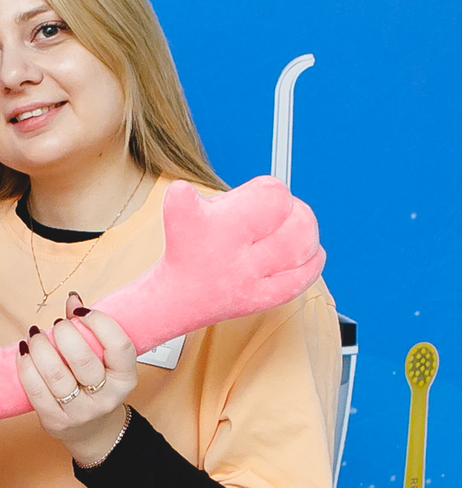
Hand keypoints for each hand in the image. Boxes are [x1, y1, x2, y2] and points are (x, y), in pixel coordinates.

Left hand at [17, 295, 136, 464]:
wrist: (91, 430)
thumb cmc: (95, 386)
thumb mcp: (103, 360)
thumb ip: (89, 329)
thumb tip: (72, 298)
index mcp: (125, 378)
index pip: (119, 345)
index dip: (99, 322)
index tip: (80, 311)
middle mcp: (107, 397)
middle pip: (83, 359)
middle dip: (64, 334)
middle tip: (56, 325)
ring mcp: (81, 412)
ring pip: (56, 375)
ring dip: (40, 347)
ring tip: (34, 335)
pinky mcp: (56, 421)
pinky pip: (36, 391)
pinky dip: (26, 367)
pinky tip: (23, 353)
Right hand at [94, 176, 322, 356]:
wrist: (176, 299)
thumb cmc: (186, 249)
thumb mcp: (179, 209)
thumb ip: (209, 193)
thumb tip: (266, 193)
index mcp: (215, 225)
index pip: (270, 195)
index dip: (270, 188)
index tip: (258, 193)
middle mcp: (235, 255)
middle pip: (294, 222)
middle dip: (294, 208)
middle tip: (280, 209)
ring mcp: (251, 280)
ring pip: (301, 248)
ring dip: (306, 231)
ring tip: (296, 224)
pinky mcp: (263, 299)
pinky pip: (301, 280)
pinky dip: (312, 261)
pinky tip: (310, 251)